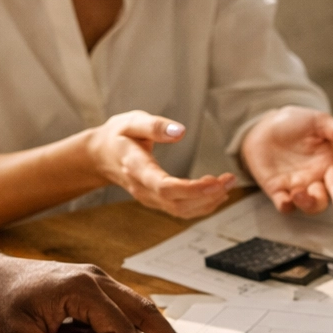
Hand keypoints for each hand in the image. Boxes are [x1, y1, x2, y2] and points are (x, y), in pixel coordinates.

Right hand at [85, 111, 235, 218]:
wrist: (101, 155)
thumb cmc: (119, 135)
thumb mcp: (131, 121)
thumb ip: (154, 126)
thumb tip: (180, 132)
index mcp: (136, 168)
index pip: (164, 187)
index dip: (191, 189)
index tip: (215, 182)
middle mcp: (142, 189)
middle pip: (177, 204)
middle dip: (208, 195)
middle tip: (230, 179)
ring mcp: (149, 199)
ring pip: (181, 211)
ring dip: (209, 201)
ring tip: (228, 183)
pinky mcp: (157, 202)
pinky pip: (181, 210)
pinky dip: (203, 205)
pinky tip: (217, 192)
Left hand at [239, 106, 332, 218]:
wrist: (267, 124)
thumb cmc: (297, 123)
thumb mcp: (320, 121)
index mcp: (329, 166)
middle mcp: (314, 179)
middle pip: (321, 202)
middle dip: (317, 203)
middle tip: (310, 194)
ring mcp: (296, 186)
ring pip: (304, 206)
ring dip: (303, 204)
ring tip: (297, 193)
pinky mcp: (277, 190)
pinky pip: (284, 205)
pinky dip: (285, 205)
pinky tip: (285, 199)